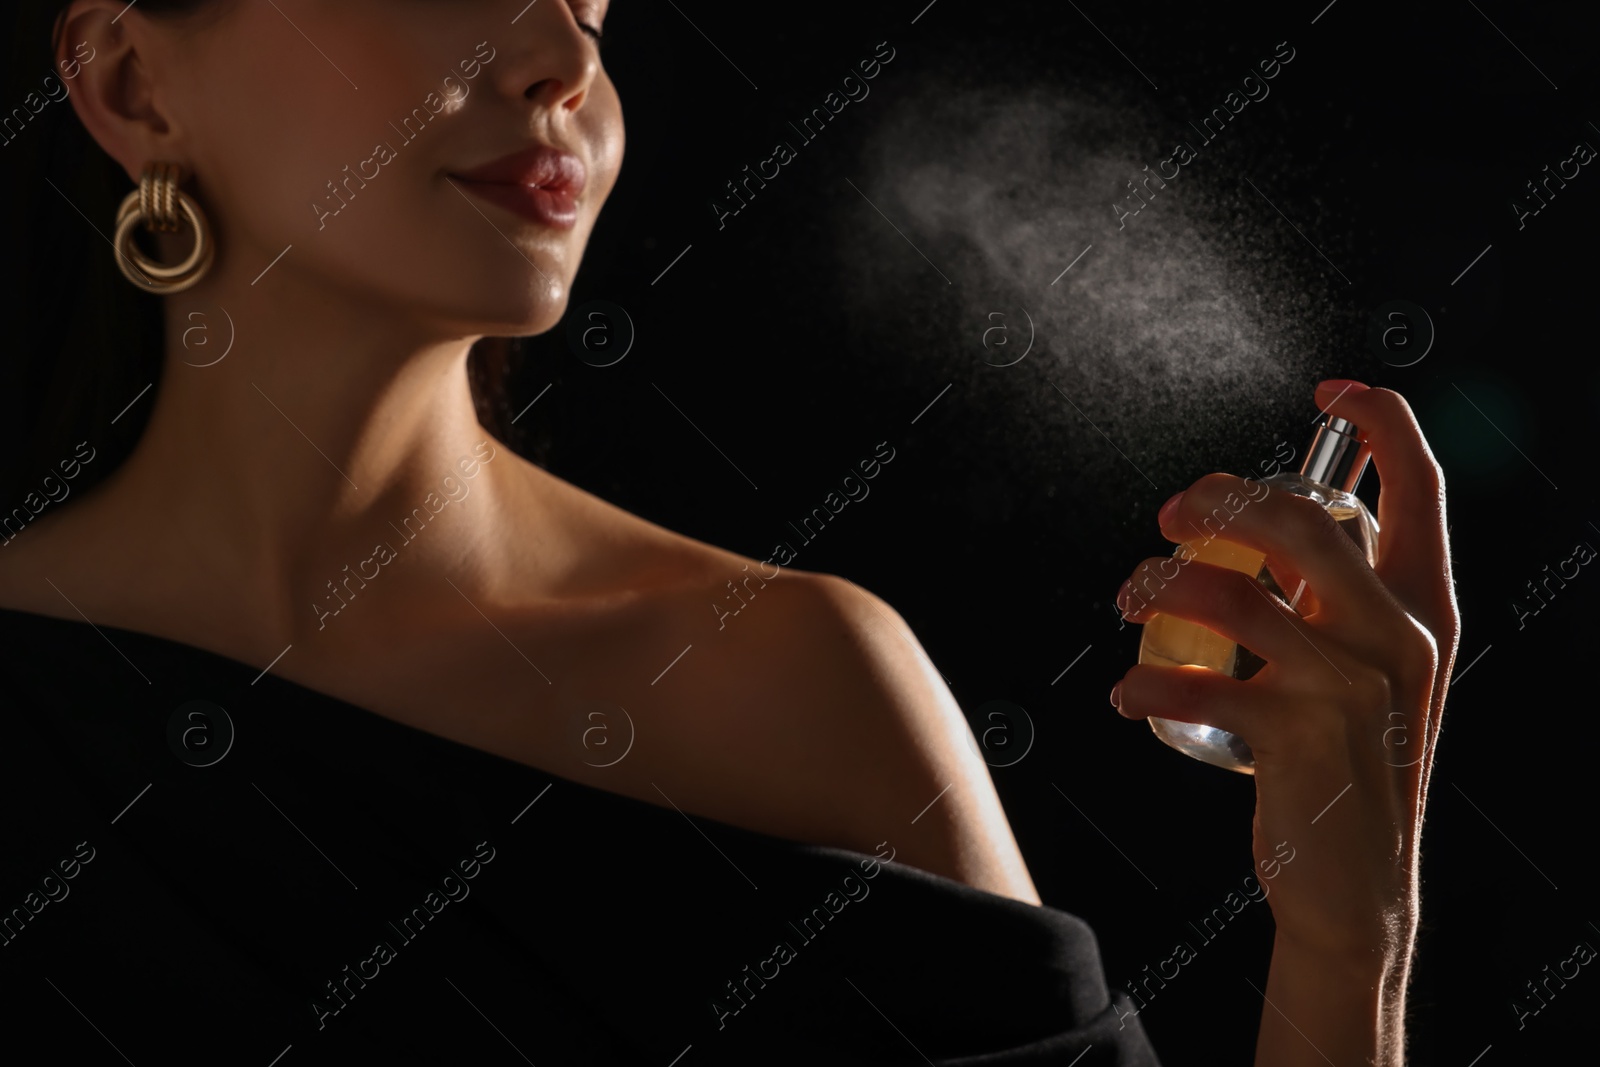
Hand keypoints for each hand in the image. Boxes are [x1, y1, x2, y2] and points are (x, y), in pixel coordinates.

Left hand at [1111, 381, 1459, 963]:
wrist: (1356, 883)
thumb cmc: (1347, 763)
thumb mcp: (1369, 671)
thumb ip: (1336, 601)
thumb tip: (1262, 532)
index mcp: (1422, 607)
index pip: (1421, 485)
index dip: (1380, 420)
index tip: (1329, 394)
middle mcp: (1397, 634)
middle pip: (1300, 518)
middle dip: (1216, 503)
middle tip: (1168, 520)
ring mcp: (1350, 683)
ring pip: (1232, 593)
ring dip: (1158, 584)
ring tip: (1128, 600)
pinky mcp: (1297, 734)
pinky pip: (1197, 683)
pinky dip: (1145, 682)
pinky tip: (1127, 692)